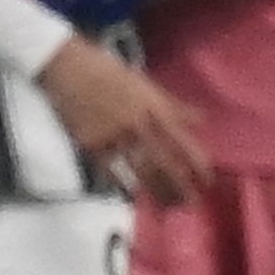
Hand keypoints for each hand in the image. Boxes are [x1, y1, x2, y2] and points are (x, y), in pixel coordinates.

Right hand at [38, 38, 209, 202]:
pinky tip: (132, 195)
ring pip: (141, 172)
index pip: (184, 143)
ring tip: (167, 206)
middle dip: (181, 187)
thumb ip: (174, 106)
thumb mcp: (146, 85)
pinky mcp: (91, 145)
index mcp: (154, 109)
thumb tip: (202, 121)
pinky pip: (111, 172)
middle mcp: (138, 126)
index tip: (207, 181)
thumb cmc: (109, 72)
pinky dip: (124, 186)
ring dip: (156, 191)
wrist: (67, 68)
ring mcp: (114, 137)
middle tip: (191, 204)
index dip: (198, 165)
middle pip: (165, 163)